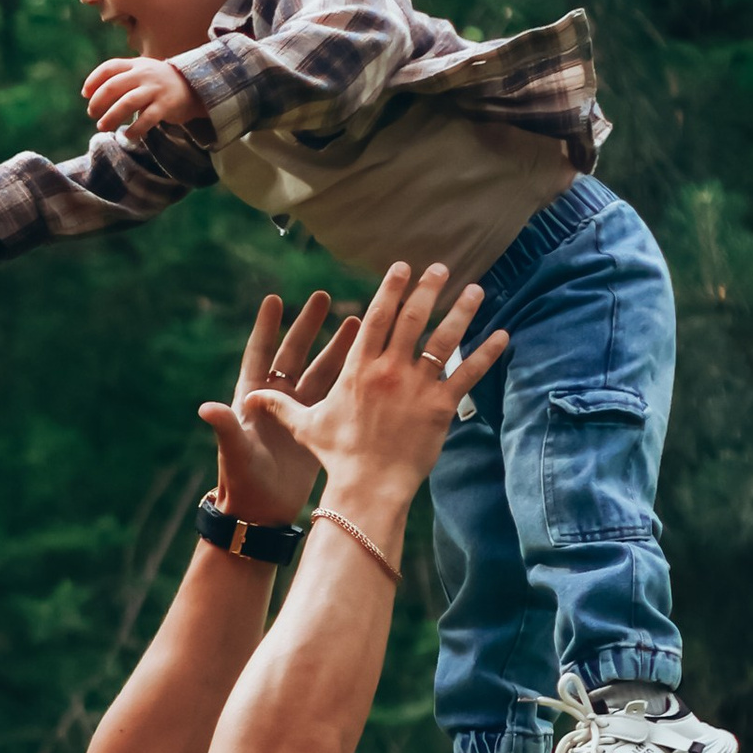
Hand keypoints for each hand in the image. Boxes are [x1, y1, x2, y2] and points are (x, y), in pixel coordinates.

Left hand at [81, 51, 199, 139]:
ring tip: (102, 126)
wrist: (194, 86)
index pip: (109, 68)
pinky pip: (146, 119)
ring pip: (127, 103)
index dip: (93, 80)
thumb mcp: (142, 72)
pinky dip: (134, 129)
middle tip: (92, 114)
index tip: (85, 94)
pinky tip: (127, 135)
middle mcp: (144, 74)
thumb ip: (121, 78)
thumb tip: (91, 94)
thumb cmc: (158, 83)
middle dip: (98, 101)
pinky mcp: (166, 105)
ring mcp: (155, 89)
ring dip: (111, 116)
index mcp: (136, 64)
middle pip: (113, 86)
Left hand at [197, 291, 354, 527]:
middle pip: (293, 354)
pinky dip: (348, 376)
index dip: (267, 328)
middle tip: (323, 296)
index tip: (275, 298)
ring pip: (319, 369)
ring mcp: (296, 411)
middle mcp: (274, 399)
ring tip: (357, 321)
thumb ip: (225, 428)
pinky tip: (368, 360)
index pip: (259, 354)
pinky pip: (334, 393)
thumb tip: (205, 408)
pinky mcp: (315, 425)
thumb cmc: (242, 482)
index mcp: (251, 398)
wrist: (261, 512)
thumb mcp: (236, 451)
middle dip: (308, 326)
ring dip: (336, 347)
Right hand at [243, 260, 506, 507]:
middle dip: (427, 289)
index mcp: (359, 368)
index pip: (376, 318)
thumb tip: (248, 400)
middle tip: (440, 267)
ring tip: (475, 289)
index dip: (390, 289)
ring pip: (444, 340)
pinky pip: (468, 374)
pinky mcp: (440, 406)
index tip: (401, 268)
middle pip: (412, 319)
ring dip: (462, 311)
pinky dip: (488, 353)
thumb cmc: (336, 457)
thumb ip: (281, 406)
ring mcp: (416, 386)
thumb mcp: (304, 426)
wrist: (367, 485)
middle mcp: (389, 370)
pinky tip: (504, 335)